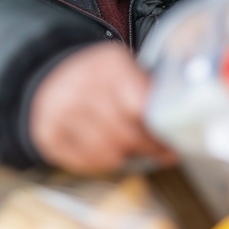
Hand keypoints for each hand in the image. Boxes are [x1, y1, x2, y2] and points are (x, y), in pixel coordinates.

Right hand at [29, 42, 176, 174]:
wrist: (50, 76)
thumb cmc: (99, 78)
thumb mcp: (125, 68)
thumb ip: (148, 91)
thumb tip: (180, 123)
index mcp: (108, 65)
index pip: (140, 108)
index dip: (159, 131)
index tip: (172, 142)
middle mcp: (80, 86)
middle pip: (126, 134)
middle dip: (148, 148)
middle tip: (160, 152)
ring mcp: (61, 112)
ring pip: (108, 153)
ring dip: (124, 155)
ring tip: (129, 147)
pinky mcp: (48, 134)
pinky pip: (86, 162)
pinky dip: (101, 161)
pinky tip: (106, 149)